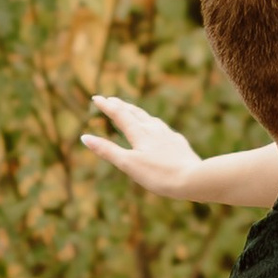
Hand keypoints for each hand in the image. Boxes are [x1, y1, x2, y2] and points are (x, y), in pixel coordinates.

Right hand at [82, 94, 211, 194]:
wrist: (193, 179)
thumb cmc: (158, 175)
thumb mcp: (128, 164)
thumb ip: (107, 151)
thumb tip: (84, 137)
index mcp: (140, 132)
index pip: (119, 114)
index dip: (106, 106)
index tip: (96, 98)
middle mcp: (154, 128)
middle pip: (135, 112)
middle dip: (121, 105)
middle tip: (111, 100)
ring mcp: (168, 134)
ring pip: (150, 118)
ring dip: (138, 113)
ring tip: (132, 111)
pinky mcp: (178, 143)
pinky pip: (163, 129)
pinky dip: (154, 125)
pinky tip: (158, 130)